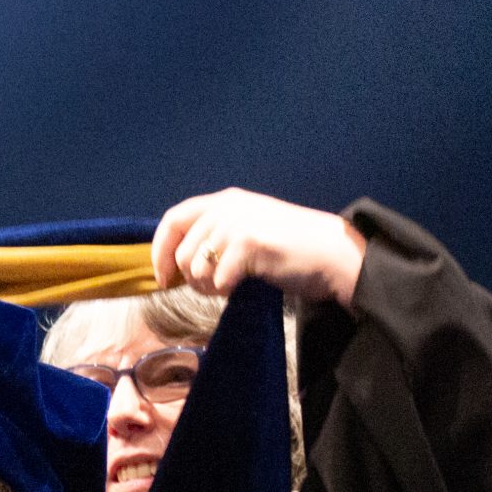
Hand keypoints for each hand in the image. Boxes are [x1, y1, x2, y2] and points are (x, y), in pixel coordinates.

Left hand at [151, 188, 366, 307]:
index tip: (162, 276)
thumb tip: (175, 262)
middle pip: (181, 251)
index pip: (173, 219)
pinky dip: (226, 291)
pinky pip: (218, 280)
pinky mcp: (250, 243)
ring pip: (195, 266)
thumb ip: (215, 235)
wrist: (332, 253)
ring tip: (228, 286)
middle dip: (189, 278)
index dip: (160, 250)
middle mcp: (227, 206)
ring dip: (206, 286)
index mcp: (224, 200)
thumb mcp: (247, 228)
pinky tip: (242, 286)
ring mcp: (238, 223)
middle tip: (210, 288)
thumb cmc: (290, 247)